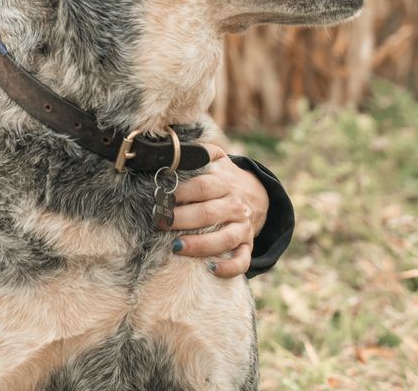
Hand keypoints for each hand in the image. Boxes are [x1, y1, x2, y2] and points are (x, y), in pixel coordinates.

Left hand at [160, 143, 266, 276]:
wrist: (258, 195)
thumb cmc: (225, 177)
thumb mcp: (217, 157)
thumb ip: (198, 151)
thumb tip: (171, 149)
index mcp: (224, 182)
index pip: (201, 187)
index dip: (179, 194)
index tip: (160, 199)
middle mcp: (235, 205)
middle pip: (208, 214)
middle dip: (181, 219)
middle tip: (159, 222)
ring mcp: (243, 227)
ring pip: (224, 239)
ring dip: (200, 245)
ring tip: (175, 247)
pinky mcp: (247, 245)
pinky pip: (242, 260)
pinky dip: (229, 267)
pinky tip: (211, 269)